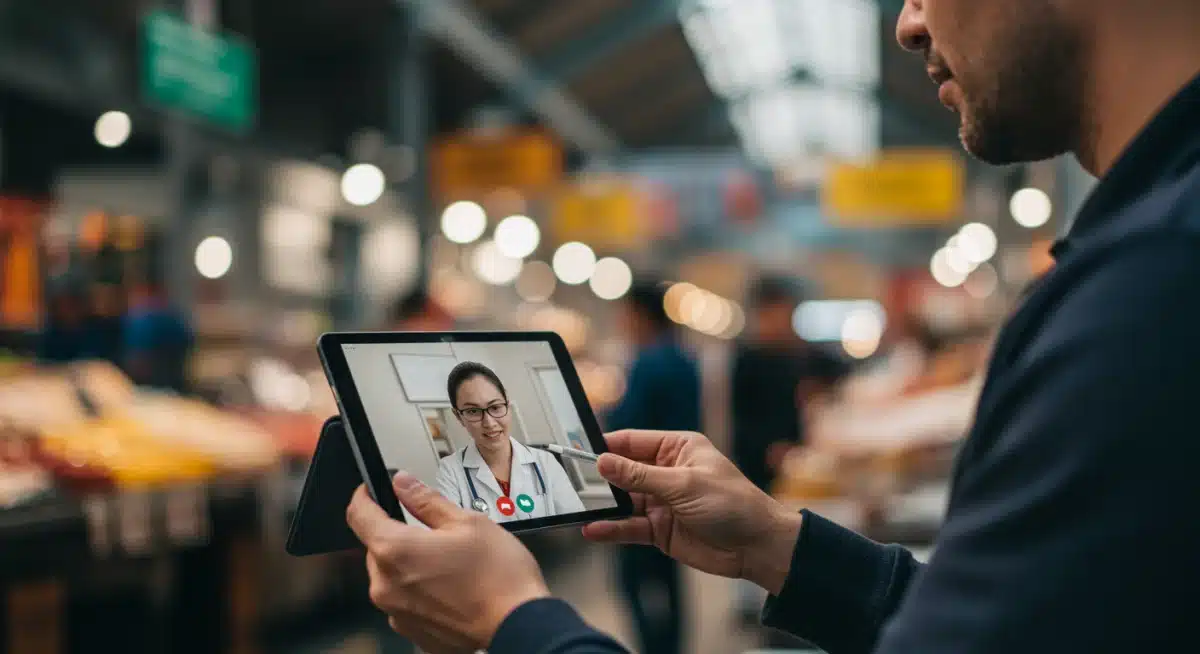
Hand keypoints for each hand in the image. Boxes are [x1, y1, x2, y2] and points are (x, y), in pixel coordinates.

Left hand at [346, 474, 549, 652]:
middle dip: (397, 534)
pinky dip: (420, 591)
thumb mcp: (467, 522)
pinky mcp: (411, 631)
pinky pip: (404, 601)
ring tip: (448, 564)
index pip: (359, 515)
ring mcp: (397, 613)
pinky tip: (449, 587)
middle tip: (433, 533)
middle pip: (376, 547)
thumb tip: (403, 484)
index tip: (371, 491)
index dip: (364, 496)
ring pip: (390, 576)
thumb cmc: (499, 577)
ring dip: (409, 565)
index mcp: (395, 550)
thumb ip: (426, 501)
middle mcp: (386, 586)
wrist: (519, 624)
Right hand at [583, 430, 802, 594]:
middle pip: (623, 471)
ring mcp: (661, 502)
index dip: (606, 446)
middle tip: (570, 482)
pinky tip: (594, 530)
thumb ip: (640, 476)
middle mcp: (666, 472)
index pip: (632, 442)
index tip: (579, 452)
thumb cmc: (734, 504)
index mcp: (677, 448)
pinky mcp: (659, 529)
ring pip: (623, 501)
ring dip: (603, 506)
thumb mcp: (684, 484)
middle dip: (599, 478)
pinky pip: (629, 526)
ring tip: (577, 508)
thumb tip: (604, 462)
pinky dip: (612, 529)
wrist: (757, 547)